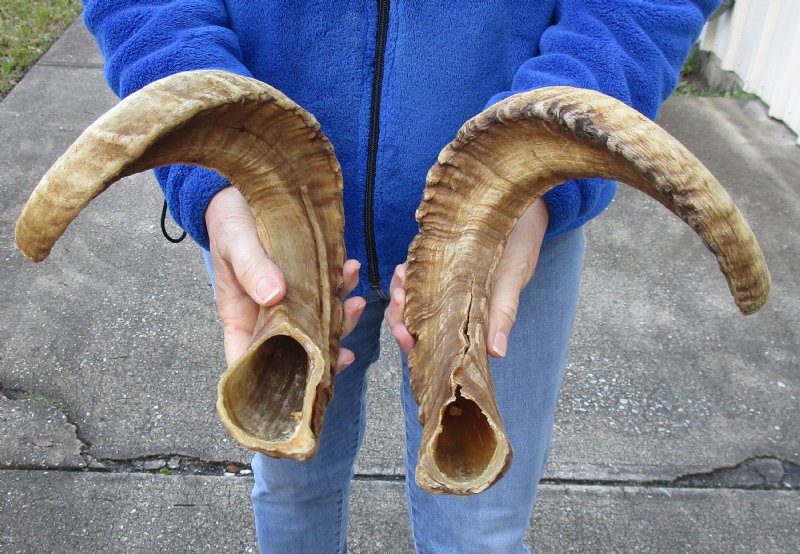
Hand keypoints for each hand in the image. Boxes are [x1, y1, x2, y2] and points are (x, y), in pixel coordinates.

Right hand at [205, 186, 365, 369]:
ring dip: (340, 319)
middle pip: (295, 350)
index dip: (273, 382)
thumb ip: (252, 268)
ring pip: (318, 324)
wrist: (243, 190)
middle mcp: (266, 315)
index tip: (304, 384)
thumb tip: (273, 297)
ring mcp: (289, 299)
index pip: (249, 362)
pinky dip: (342, 286)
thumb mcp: (235, 241)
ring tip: (355, 299)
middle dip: (323, 352)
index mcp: (241, 317)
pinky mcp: (306, 280)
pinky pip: (327, 293)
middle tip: (347, 349)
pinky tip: (351, 269)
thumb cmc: (229, 221)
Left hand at [385, 199, 548, 357]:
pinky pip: (414, 279)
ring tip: (402, 278)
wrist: (520, 207)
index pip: (438, 345)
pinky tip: (404, 268)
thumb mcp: (512, 277)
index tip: (405, 335)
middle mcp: (454, 307)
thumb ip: (503, 312)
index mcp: (471, 320)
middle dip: (401, 319)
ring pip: (412, 304)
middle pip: (417, 326)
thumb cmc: (519, 245)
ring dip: (400, 296)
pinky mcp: (438, 266)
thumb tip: (497, 352)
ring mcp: (444, 286)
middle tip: (400, 299)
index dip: (417, 345)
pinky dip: (406, 278)